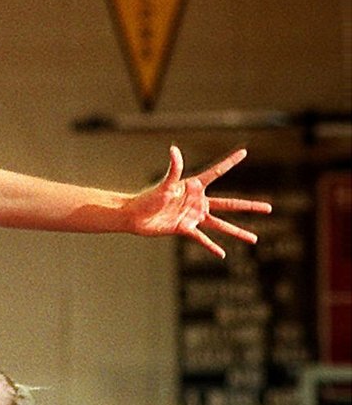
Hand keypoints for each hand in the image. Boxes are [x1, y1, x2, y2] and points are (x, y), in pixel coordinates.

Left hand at [127, 147, 270, 257]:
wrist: (135, 216)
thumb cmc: (147, 197)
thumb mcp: (164, 184)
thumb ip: (173, 168)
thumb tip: (174, 149)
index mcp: (194, 186)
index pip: (217, 172)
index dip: (231, 161)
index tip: (245, 152)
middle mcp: (198, 201)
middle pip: (230, 204)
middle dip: (249, 206)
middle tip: (269, 208)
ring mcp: (193, 216)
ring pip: (221, 225)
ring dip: (237, 232)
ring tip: (254, 239)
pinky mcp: (185, 229)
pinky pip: (202, 239)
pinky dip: (211, 246)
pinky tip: (222, 254)